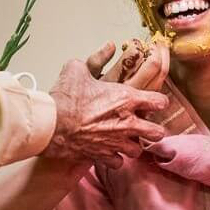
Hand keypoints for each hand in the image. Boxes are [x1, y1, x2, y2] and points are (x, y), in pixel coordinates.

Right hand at [46, 45, 168, 167]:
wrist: (51, 125)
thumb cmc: (65, 98)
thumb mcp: (77, 69)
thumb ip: (96, 58)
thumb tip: (108, 47)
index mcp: (126, 99)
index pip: (158, 101)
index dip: (159, 102)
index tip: (156, 103)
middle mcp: (127, 123)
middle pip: (157, 132)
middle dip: (154, 129)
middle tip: (147, 126)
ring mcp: (117, 142)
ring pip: (138, 150)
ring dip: (133, 145)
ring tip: (126, 140)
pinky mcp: (104, 156)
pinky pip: (118, 163)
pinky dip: (115, 159)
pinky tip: (110, 152)